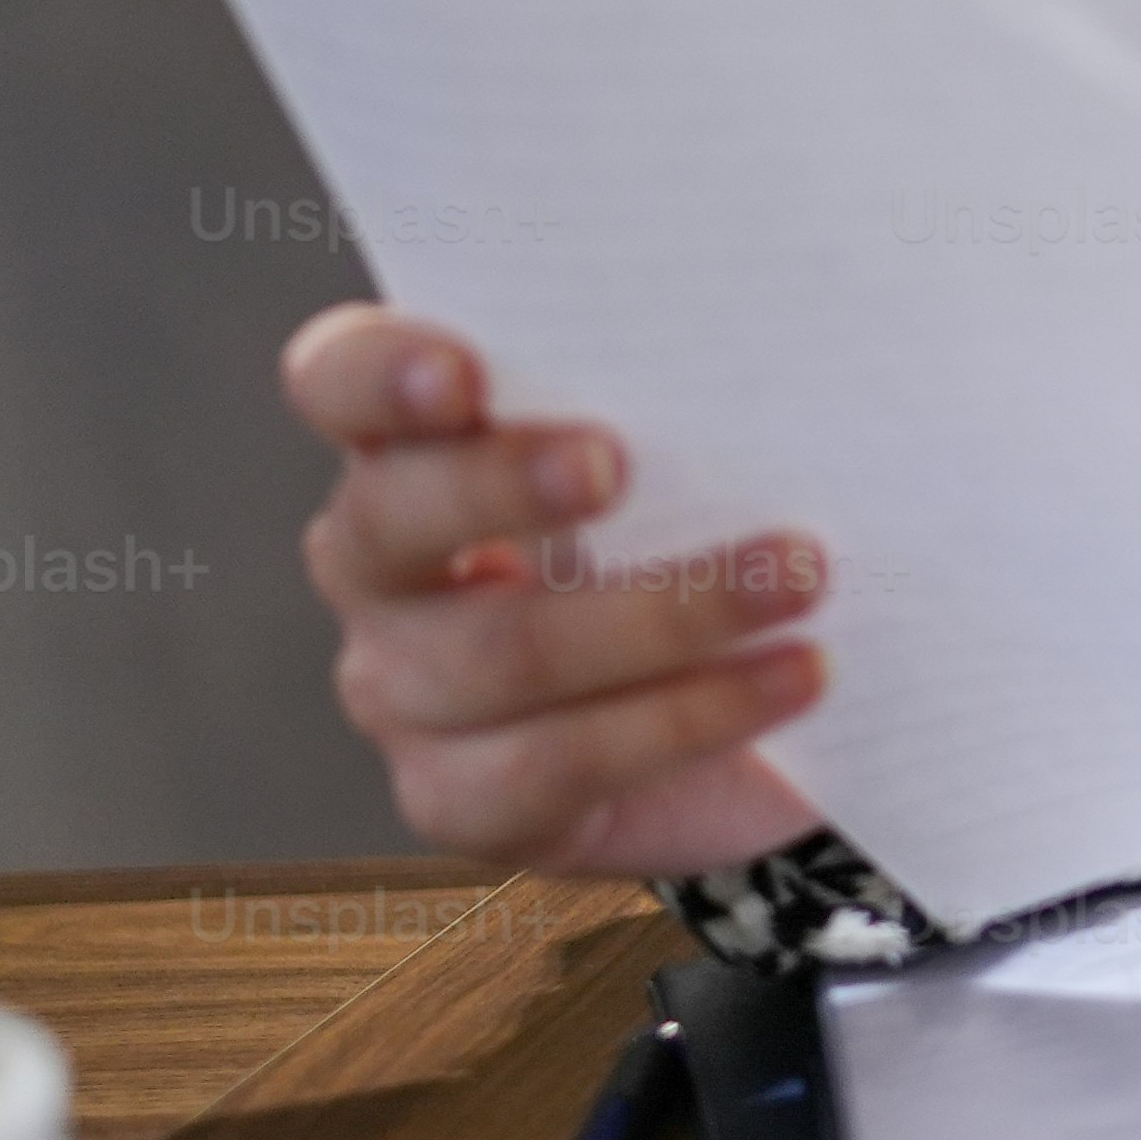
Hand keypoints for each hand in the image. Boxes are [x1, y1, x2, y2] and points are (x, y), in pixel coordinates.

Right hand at [286, 303, 829, 875]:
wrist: (753, 724)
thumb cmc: (707, 533)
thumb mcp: (693, 450)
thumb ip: (690, 393)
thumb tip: (794, 339)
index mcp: (412, 444)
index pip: (340, 383)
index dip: (380, 375)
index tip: (462, 374)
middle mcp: (380, 567)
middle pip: (391, 519)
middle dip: (503, 484)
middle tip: (617, 464)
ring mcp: (405, 692)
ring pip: (502, 653)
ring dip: (667, 612)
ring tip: (801, 574)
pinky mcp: (465, 800)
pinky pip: (564, 762)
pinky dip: (693, 715)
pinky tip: (795, 675)